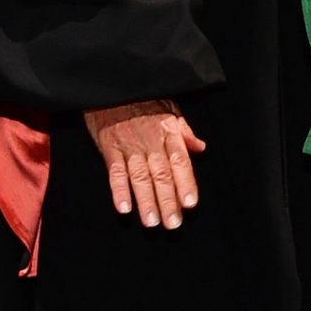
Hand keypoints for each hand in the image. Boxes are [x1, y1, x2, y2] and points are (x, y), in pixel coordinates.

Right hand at [83, 99, 205, 228]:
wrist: (113, 86)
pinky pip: (114, 171)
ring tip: (151, 222)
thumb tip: (201, 148)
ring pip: (139, 177)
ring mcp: (129, 146)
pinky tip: (123, 208)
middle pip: (161, 175)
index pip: (181, 162)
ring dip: (145, 201)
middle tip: (173, 224)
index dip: (186, 184)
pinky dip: (118, 190)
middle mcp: (151, 142)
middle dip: (167, 201)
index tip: (190, 204)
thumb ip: (185, 131)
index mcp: (169, 133)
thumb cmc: (143, 100)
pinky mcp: (109, 148)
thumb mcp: (170, 108)